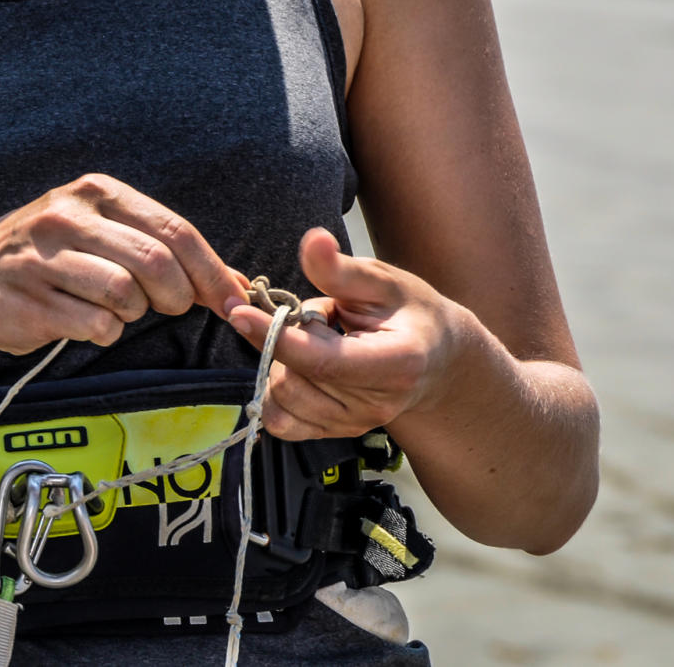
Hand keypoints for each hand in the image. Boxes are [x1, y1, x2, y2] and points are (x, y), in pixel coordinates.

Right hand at [0, 174, 246, 354]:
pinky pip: (95, 324)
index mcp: (96, 191)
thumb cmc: (49, 260)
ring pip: (125, 293)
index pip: (174, 229)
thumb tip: (239, 285)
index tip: (235, 301)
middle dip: (176, 295)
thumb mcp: (102, 234)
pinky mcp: (28, 299)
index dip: (212, 271)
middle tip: (167, 306)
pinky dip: (102, 331)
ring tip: (111, 307)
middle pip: (156, 261)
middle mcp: (68, 215)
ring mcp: (43, 256)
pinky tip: (81, 320)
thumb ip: (164, 250)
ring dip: (132, 313)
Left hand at [226, 228, 463, 440]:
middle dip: (283, 342)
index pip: (322, 361)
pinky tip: (299, 369)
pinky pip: (282, 422)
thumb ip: (340, 268)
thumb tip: (312, 240)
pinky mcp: (336, 434)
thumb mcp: (381, 280)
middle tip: (315, 320)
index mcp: (396, 363)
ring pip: (282, 400)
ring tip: (318, 343)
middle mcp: (376, 404)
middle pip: (294, 379)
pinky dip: (277, 393)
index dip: (274, 337)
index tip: (238, 311)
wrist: (436, 358)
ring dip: (282, 365)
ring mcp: (356, 424)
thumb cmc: (409, 312)